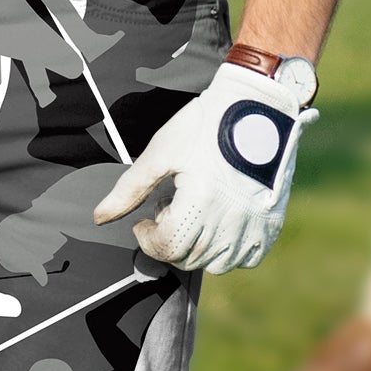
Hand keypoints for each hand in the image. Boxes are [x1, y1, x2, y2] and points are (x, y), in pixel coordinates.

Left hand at [92, 59, 318, 274]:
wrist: (257, 106)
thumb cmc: (205, 124)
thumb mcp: (160, 152)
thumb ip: (129, 190)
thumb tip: (99, 218)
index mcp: (200, 201)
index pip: (166, 247)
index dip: (147, 239)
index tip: (144, 221)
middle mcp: (230, 219)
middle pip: (188, 258)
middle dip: (169, 240)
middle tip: (169, 208)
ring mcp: (254, 224)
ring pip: (216, 264)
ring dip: (197, 248)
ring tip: (195, 213)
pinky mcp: (271, 223)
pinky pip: (247, 258)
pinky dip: (228, 250)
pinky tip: (219, 223)